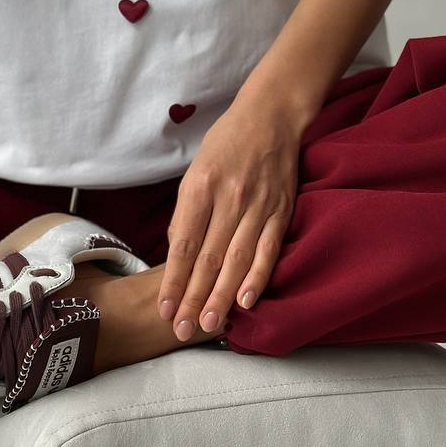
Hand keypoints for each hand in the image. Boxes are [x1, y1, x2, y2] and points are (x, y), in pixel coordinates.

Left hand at [158, 96, 305, 339]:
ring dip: (222, 296)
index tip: (164, 308)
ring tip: (208, 324)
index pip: (184, 244)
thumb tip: (179, 254)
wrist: (271, 116)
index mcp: (200, 187)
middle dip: (193, 298)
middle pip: (208, 258)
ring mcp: (257, 205)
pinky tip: (247, 302)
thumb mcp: (196, 171)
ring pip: (236, 259)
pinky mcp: (281, 210)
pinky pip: (268, 249)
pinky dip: (258, 277)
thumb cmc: (226, 144)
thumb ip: (188, 213)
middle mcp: (228, 198)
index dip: (173, 280)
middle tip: (181, 330)